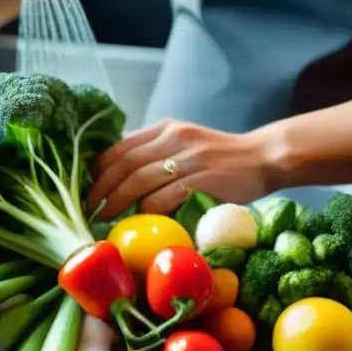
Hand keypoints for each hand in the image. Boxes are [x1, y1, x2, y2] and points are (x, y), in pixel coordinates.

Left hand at [87, 120, 277, 219]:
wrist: (264, 158)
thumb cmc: (221, 159)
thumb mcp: (185, 145)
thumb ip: (157, 154)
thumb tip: (121, 177)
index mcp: (165, 129)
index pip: (120, 146)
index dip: (99, 169)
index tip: (87, 187)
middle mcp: (173, 138)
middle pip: (124, 164)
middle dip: (101, 188)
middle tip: (88, 208)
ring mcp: (188, 158)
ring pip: (138, 180)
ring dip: (116, 202)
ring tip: (104, 218)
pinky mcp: (202, 180)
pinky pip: (164, 196)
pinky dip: (147, 210)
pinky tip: (140, 221)